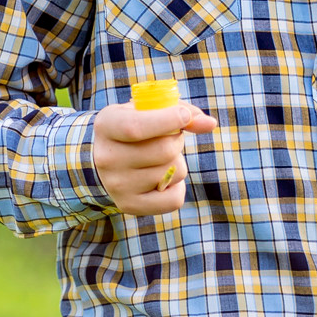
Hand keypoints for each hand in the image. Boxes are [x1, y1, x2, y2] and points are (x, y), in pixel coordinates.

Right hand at [93, 103, 215, 214]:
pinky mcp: (129, 205)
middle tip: (168, 139)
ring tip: (160, 159)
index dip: (168, 120)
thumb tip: (210, 124)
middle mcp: (107, 158)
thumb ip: (181, 111)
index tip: (184, 116)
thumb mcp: (150, 110)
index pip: (136, 128)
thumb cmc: (136, 126)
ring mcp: (117, 185)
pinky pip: (174, 199)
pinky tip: (164, 179)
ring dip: (177, 163)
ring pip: (174, 172)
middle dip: (177, 141)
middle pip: (164, 150)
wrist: (106, 159)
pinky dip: (178, 187)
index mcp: (107, 125)